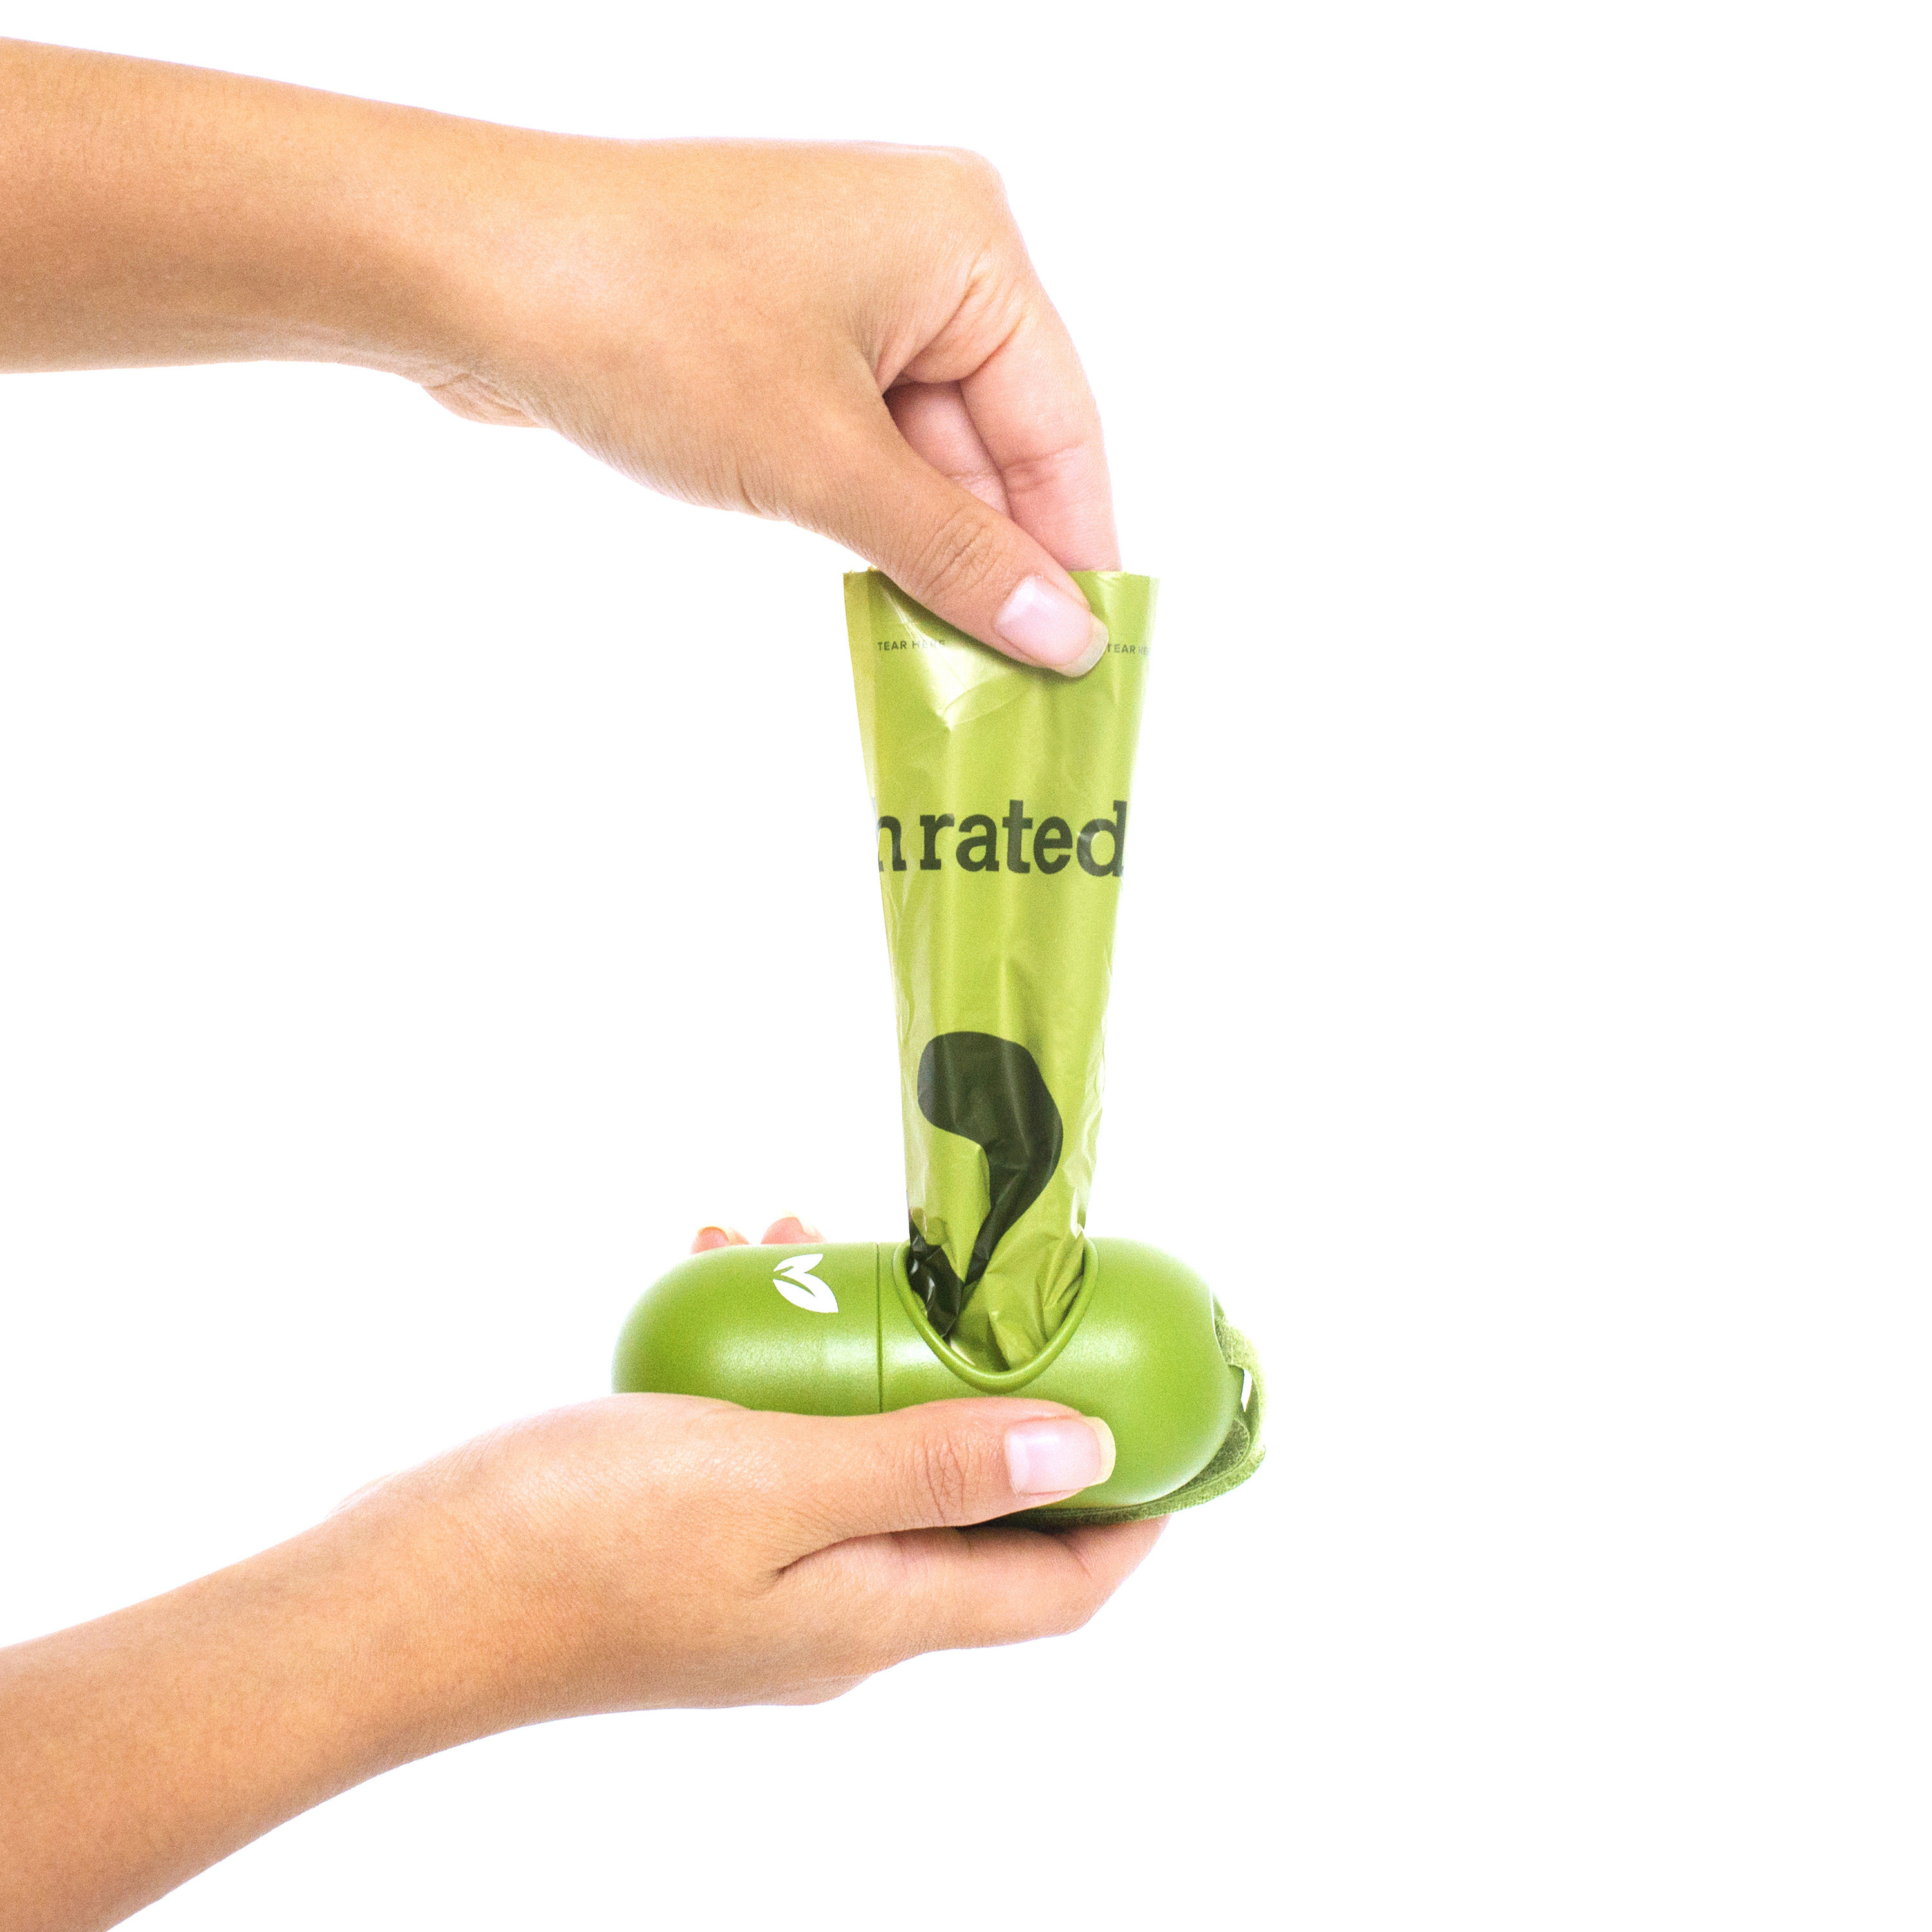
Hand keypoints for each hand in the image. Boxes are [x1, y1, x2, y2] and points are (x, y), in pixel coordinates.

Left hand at [1, 43, 1118, 671]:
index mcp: (962, 242)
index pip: (1059, 424)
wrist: (465, 271)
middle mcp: (915, 254)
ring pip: (923, 454)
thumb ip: (954, 555)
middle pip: (996, 442)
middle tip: (1014, 685)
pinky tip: (882, 603)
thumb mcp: (824, 463)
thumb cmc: (648, 322)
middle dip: (994, 561)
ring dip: (926, 552)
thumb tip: (1062, 633)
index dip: (1073, 549)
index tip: (1085, 655)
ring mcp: (841, 295)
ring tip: (948, 664)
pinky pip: (858, 445)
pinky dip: (868, 521)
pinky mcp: (778, 335)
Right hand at [336, 1215, 1159, 1715]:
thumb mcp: (777, 1482)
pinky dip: (773, 1356)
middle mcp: (832, 1609)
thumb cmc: (576, 1544)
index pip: (1055, 1589)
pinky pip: (771, 1434)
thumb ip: (933, 1466)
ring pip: (861, 1449)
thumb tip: (1087, 1455)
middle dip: (993, 1394)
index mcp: (875, 1614)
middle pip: (966, 1508)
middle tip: (1001, 1289)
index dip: (1133, 1518)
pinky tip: (723, 1264)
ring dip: (868, 1348)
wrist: (394, 1595)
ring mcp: (758, 1575)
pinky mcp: (690, 1532)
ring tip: (824, 1240)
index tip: (1174, 1423)